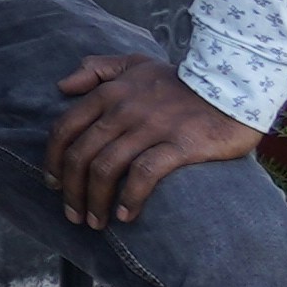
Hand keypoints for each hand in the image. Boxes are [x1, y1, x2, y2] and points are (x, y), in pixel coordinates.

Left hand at [45, 53, 258, 232]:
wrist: (232, 84)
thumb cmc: (180, 80)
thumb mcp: (134, 63)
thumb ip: (97, 69)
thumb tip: (62, 86)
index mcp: (108, 93)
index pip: (65, 128)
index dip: (53, 159)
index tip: (53, 184)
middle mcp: (122, 110)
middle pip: (81, 154)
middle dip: (71, 189)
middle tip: (72, 214)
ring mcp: (150, 128)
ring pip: (106, 167)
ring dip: (95, 200)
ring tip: (96, 222)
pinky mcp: (179, 145)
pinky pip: (144, 174)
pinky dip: (129, 197)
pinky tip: (126, 216)